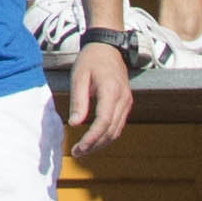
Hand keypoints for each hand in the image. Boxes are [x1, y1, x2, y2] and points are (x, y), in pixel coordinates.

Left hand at [59, 34, 133, 154]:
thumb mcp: (79, 77)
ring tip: (84, 149)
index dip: (92, 137)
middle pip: (111, 131)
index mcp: (111, 90)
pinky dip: (106, 135)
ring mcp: (127, 102)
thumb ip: (78, 101)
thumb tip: (74, 124)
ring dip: (101, 143)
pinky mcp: (126, 104)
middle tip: (77, 153)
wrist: (108, 47)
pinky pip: (118, 125)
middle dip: (94, 145)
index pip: (103, 121)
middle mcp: (123, 99)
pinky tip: (94, 139)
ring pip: (116, 131)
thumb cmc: (91, 60)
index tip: (79, 147)